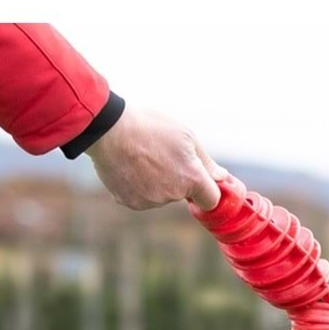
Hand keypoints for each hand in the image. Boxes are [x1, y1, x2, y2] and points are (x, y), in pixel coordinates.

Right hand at [87, 106, 225, 210]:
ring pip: (161, 196)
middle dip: (178, 180)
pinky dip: (138, 186)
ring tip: (142, 157)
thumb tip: (222, 177)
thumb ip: (206, 162)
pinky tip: (130, 166)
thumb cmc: (149, 126)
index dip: (207, 191)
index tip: (200, 181)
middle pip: (182, 195)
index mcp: (191, 178)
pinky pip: (141, 197)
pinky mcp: (130, 202)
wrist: (106, 128)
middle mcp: (172, 195)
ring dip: (156, 182)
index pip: (211, 200)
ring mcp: (150, 201)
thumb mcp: (185, 135)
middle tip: (161, 156)